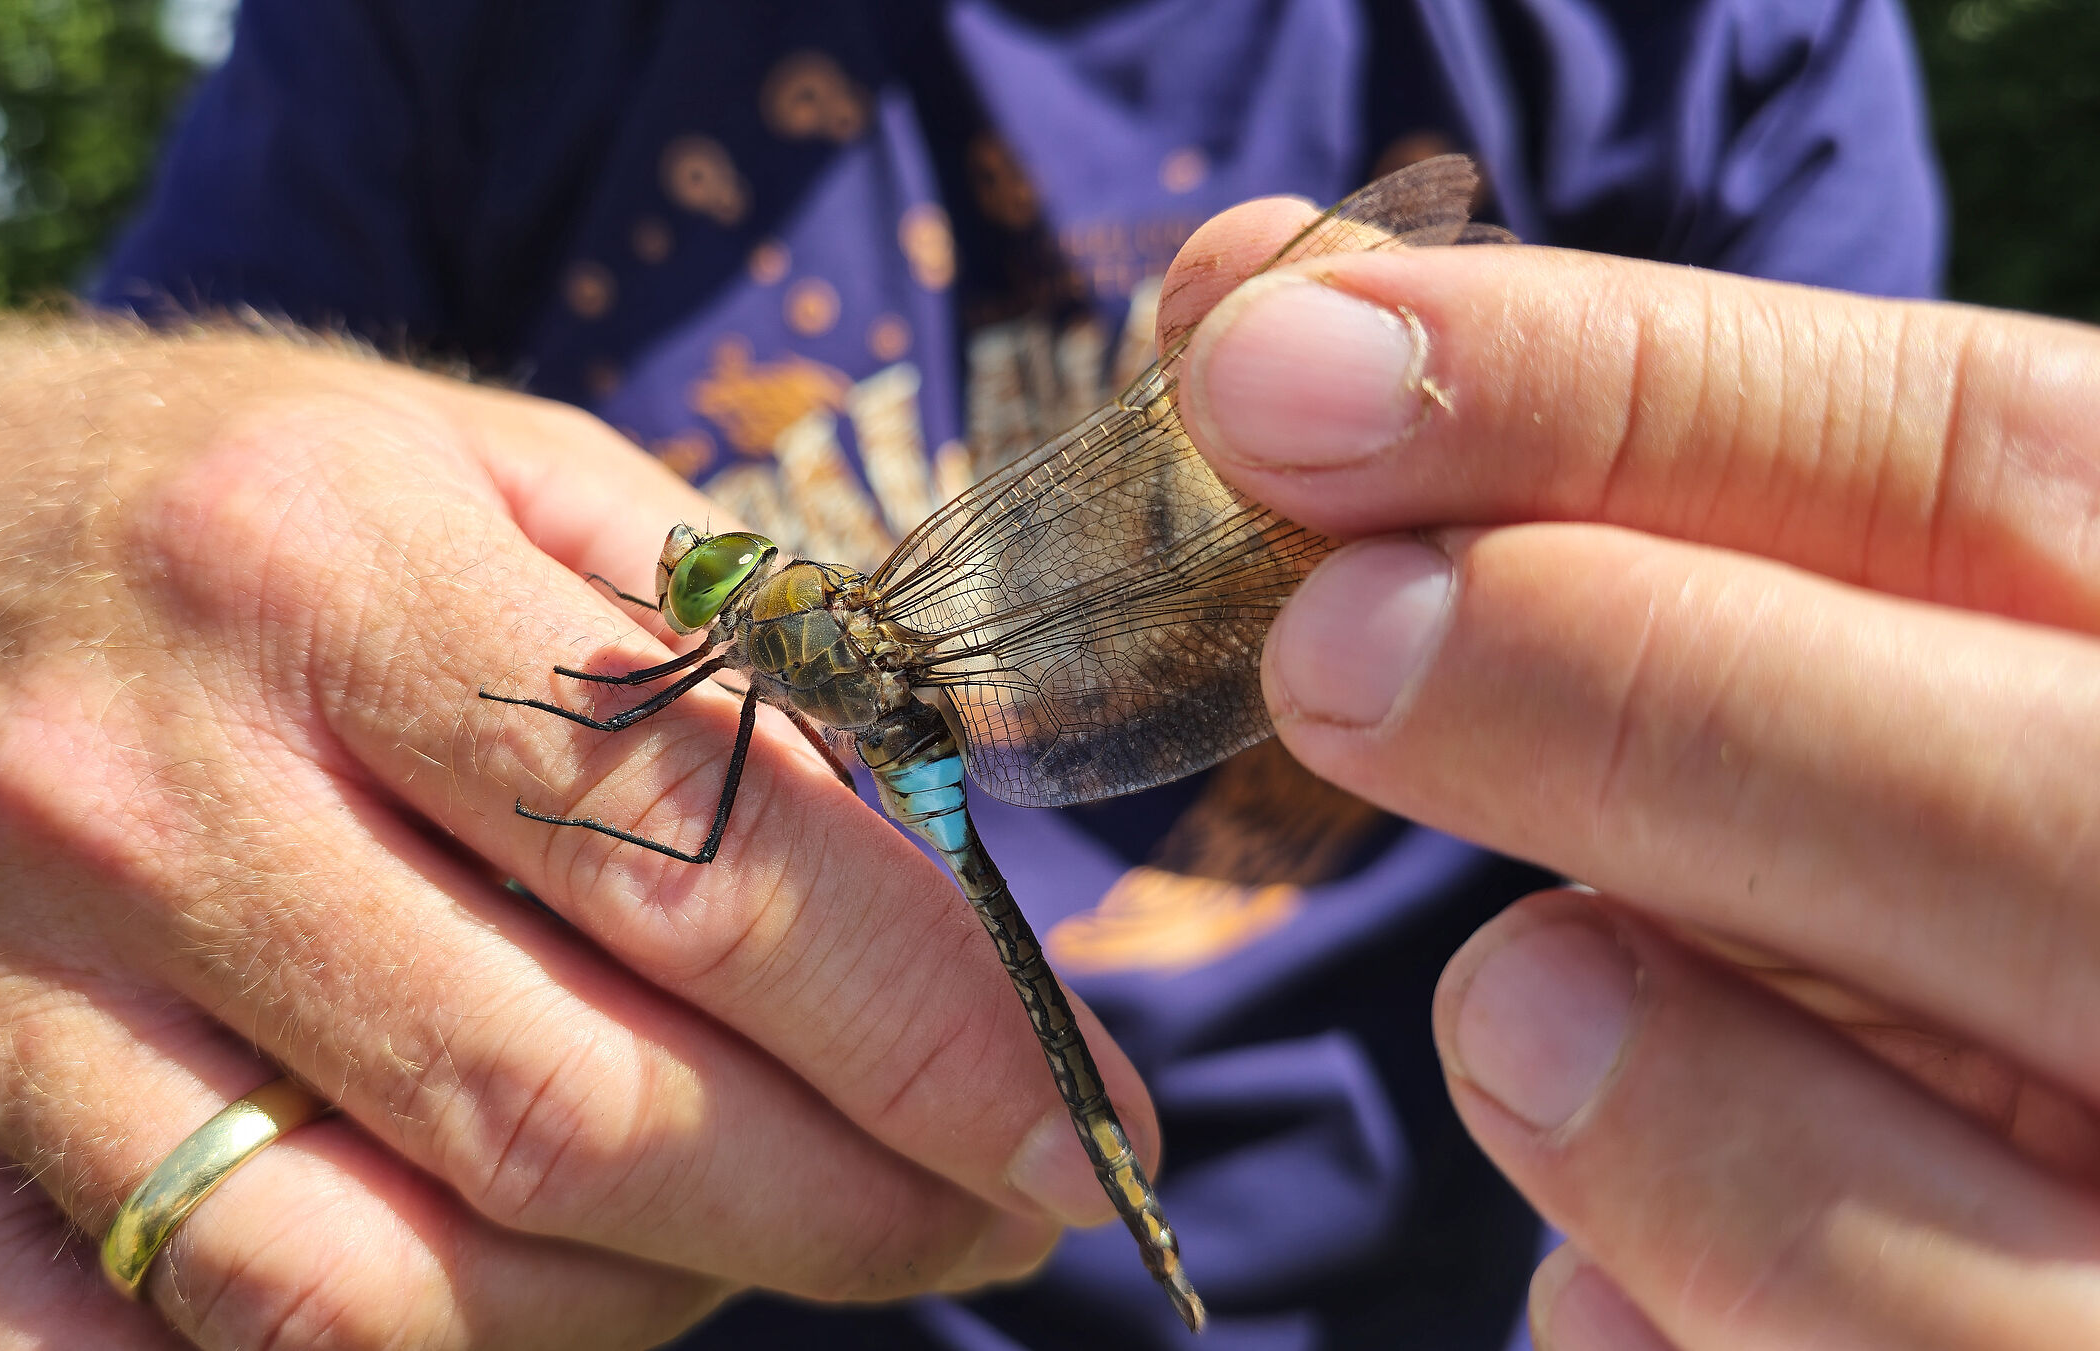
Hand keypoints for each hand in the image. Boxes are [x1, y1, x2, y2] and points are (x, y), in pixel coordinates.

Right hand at [0, 321, 1148, 1346]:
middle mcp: (144, 787)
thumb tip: (955, 890)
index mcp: (327, 567)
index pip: (699, 864)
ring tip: (765, 1229)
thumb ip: (726, 669)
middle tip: (985, 1215)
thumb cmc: (252, 494)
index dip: (935, 1030)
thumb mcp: (506, 474)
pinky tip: (527, 1289)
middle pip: (560, 1108)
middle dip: (841, 1209)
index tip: (1085, 1124)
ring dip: (645, 1304)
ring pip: (375, 1280)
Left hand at [1166, 206, 2099, 1348]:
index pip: (1990, 477)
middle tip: (1323, 642)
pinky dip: (1635, 1297)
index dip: (1615, 396)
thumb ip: (1636, 525)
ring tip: (1534, 998)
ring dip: (1615, 1076)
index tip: (1282, 356)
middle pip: (2032, 823)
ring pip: (1879, 1229)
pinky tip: (1641, 1241)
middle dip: (1622, 697)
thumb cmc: (1929, 887)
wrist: (2053, 1192)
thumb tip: (1268, 341)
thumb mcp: (1858, 681)